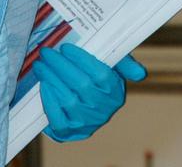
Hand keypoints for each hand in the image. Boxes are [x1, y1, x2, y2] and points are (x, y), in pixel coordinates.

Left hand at [33, 44, 147, 141]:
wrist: (82, 102)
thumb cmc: (96, 77)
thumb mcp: (113, 65)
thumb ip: (125, 63)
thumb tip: (140, 74)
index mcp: (115, 92)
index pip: (101, 75)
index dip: (82, 61)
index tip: (66, 48)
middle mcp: (103, 111)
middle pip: (82, 85)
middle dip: (61, 66)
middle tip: (47, 52)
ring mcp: (86, 124)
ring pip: (68, 100)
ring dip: (51, 80)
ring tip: (41, 65)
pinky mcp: (69, 132)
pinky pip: (57, 118)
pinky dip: (49, 101)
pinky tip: (44, 85)